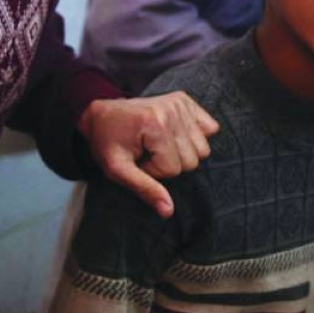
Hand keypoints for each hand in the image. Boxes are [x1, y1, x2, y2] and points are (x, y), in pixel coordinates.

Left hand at [79, 91, 217, 218]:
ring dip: (180, 153)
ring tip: (156, 145)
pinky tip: (172, 135)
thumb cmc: (108, 143)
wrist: (103, 116)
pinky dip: (194, 137)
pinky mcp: (186, 101)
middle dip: (168, 164)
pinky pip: (210, 128)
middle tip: (147, 153)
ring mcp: (180, 103)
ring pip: (202, 149)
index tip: (136, 160)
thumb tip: (169, 211)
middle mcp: (172, 110)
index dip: (152, 171)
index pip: (172, 169)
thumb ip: (144, 189)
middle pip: (192, 160)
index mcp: (155, 124)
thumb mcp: (117, 170)